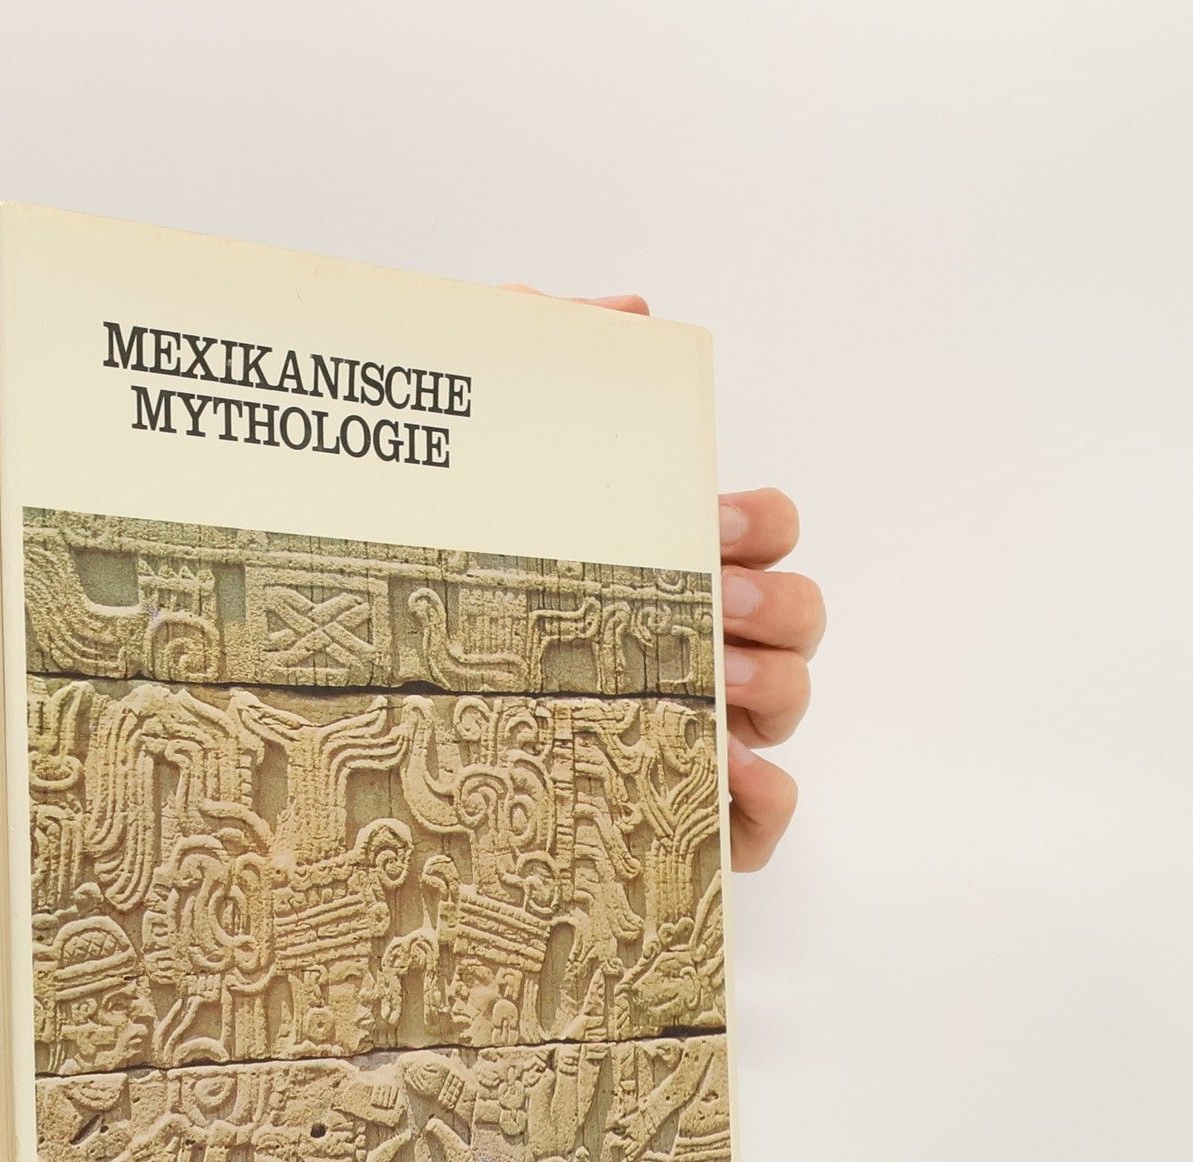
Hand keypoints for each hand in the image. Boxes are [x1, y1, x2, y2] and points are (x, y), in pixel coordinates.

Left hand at [505, 286, 823, 869]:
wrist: (395, 753)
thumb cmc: (453, 611)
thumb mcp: (479, 473)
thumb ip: (539, 358)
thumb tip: (627, 311)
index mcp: (664, 571)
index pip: (764, 530)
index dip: (760, 521)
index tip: (712, 522)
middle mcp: (698, 646)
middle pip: (797, 614)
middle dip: (774, 601)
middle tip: (711, 602)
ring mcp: (701, 733)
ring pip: (789, 702)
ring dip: (772, 683)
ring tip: (713, 683)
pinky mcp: (692, 818)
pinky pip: (768, 811)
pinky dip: (767, 790)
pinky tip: (728, 770)